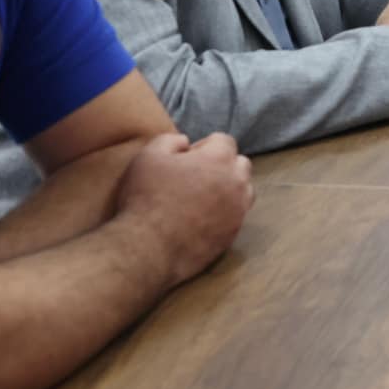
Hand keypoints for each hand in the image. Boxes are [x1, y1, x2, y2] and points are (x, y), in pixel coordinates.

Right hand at [114, 132, 253, 286]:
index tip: (185, 159)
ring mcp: (237, 211)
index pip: (224, 141)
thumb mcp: (148, 156)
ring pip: (243, 191)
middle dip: (222, 165)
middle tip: (194, 178)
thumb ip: (171, 140)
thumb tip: (186, 142)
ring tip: (201, 198)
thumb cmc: (145, 198)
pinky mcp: (233, 235)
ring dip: (228, 189)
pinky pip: (236, 216)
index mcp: (218, 159)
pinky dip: (224, 213)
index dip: (203, 146)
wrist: (147, 248)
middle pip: (240, 164)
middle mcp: (236, 183)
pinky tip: (201, 219)